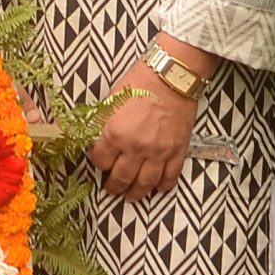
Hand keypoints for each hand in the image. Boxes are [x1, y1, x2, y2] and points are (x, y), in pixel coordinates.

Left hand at [89, 46, 205, 200]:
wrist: (172, 77)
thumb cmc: (139, 84)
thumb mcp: (110, 102)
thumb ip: (103, 124)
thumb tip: (95, 138)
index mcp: (115, 134)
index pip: (100, 161)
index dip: (98, 164)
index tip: (99, 163)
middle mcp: (136, 148)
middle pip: (122, 177)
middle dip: (114, 186)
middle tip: (111, 190)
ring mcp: (160, 152)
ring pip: (146, 183)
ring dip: (137, 193)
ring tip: (131, 197)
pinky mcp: (179, 151)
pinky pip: (171, 176)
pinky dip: (164, 186)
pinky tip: (158, 189)